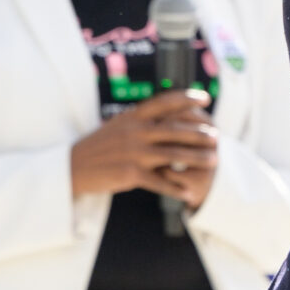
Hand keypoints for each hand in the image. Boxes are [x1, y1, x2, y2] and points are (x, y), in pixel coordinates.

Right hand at [70, 91, 218, 209]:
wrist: (73, 166)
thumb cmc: (98, 147)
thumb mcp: (117, 126)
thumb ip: (140, 120)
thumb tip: (163, 114)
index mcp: (132, 117)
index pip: (164, 102)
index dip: (186, 98)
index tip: (204, 97)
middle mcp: (135, 131)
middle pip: (175, 129)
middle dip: (200, 132)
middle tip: (217, 136)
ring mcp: (133, 153)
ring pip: (173, 154)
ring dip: (196, 158)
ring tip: (213, 161)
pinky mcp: (130, 174)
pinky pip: (159, 182)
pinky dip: (175, 188)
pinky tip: (188, 192)